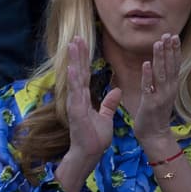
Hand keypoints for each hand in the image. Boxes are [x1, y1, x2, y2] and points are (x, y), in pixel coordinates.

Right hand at [62, 38, 121, 163]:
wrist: (88, 154)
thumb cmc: (95, 138)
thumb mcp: (106, 118)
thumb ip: (109, 104)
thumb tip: (117, 91)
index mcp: (83, 98)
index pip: (84, 75)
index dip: (83, 60)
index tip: (83, 44)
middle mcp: (76, 98)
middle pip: (77, 72)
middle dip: (77, 55)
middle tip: (77, 37)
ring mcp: (74, 103)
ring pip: (74, 78)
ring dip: (74, 61)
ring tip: (73, 45)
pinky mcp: (75, 111)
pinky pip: (75, 92)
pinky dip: (73, 80)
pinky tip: (73, 68)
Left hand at [130, 33, 181, 159]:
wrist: (155, 136)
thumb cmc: (155, 114)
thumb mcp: (160, 94)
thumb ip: (160, 81)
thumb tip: (157, 65)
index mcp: (171, 87)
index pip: (174, 65)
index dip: (174, 50)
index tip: (174, 35)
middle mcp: (169, 90)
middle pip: (171, 66)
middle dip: (170, 50)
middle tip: (169, 33)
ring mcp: (160, 97)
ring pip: (161, 74)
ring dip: (160, 58)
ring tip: (158, 43)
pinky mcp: (150, 104)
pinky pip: (148, 87)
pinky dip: (147, 75)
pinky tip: (146, 63)